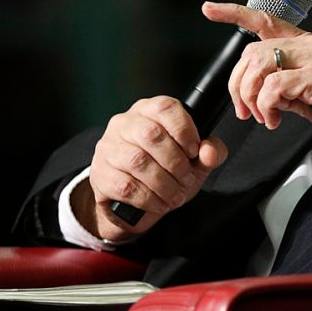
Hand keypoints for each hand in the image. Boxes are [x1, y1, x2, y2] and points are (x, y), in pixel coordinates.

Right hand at [78, 96, 228, 242]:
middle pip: (151, 134)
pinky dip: (149, 198)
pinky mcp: (100, 174)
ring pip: (137, 161)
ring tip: (177, 195)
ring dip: (164, 183)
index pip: (164, 107)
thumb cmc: (165, 172)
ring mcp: (108, 148)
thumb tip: (210, 151)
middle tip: (187, 179)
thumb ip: (210, 152)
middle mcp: (124, 124)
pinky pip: (126, 185)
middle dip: (176, 162)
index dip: (184, 129)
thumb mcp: (194, 161)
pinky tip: (160, 203)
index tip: (195, 151)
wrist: (131, 203)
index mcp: (148, 111)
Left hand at [205, 1, 311, 137]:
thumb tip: (267, 98)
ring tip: (261, 116)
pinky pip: (274, 88)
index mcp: (307, 44)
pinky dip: (266, 107)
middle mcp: (308, 46)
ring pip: (259, 66)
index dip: (234, 13)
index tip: (210, 9)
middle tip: (243, 109)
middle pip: (251, 51)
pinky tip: (275, 119)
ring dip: (250, 97)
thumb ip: (290, 89)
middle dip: (237, 83)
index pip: (265, 19)